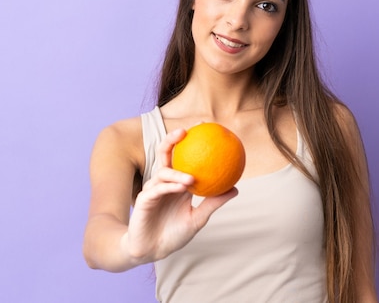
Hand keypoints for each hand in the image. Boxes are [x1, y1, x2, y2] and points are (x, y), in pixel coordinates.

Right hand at [122, 128, 237, 262]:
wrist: (152, 251)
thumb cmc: (174, 234)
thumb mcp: (198, 218)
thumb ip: (213, 202)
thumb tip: (235, 189)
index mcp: (176, 182)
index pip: (181, 156)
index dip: (189, 140)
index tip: (203, 128)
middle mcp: (163, 182)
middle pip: (164, 154)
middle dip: (172, 140)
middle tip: (185, 131)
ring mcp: (152, 189)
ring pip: (162, 173)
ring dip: (177, 173)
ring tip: (191, 178)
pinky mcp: (143, 200)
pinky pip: (157, 190)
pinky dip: (170, 187)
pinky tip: (181, 187)